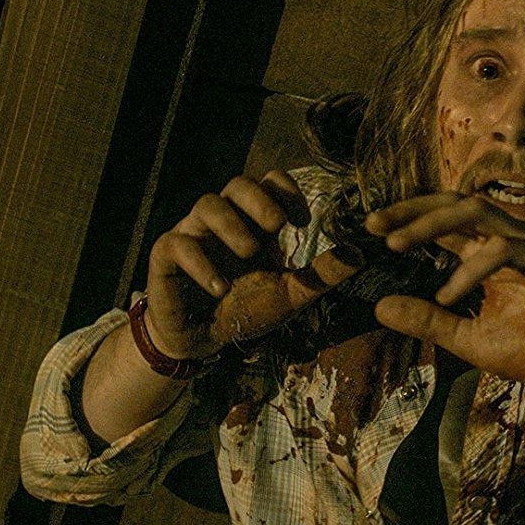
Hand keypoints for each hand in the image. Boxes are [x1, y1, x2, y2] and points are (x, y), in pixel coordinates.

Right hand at [145, 170, 357, 358]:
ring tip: (250, 254)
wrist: (201, 341)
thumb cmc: (245, 309)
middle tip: (278, 224)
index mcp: (254, 223)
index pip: (268, 183)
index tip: (302, 220)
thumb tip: (359, 255)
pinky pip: (177, 244)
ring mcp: (193, 234)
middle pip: (237, 184)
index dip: (285, 191)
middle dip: (259, 199)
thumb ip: (321, 275)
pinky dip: (201, 263)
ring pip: (206, 204)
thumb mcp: (290, 295)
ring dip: (231, 225)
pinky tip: (220, 287)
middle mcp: (223, 221)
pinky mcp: (165, 256)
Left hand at [364, 193, 524, 385]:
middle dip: (414, 210)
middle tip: (376, 225)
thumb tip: (379, 307)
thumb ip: (428, 321)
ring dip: (433, 224)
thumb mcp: (467, 339)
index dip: (410, 217)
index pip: (447, 220)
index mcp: (490, 252)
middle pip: (458, 204)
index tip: (371, 227)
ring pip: (479, 212)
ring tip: (397, 244)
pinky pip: (504, 250)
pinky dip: (470, 269)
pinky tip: (446, 296)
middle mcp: (509, 240)